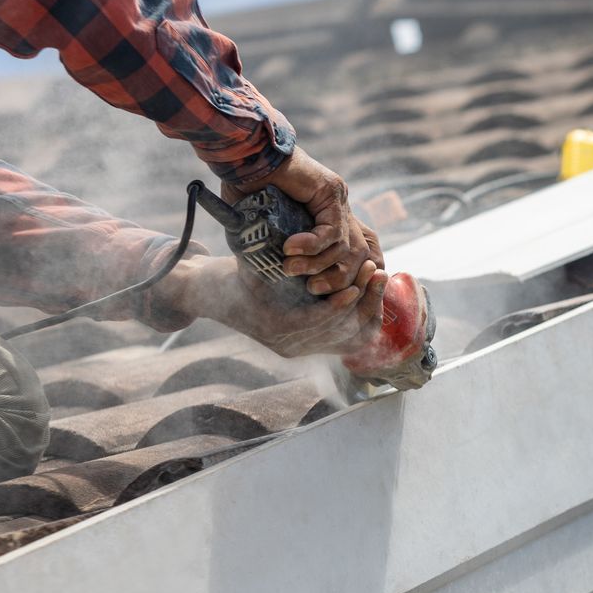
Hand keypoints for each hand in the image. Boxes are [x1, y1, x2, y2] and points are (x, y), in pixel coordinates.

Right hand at [155, 250, 386, 358]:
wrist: (213, 294)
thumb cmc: (232, 271)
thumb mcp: (251, 261)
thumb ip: (273, 256)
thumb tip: (303, 243)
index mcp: (275, 326)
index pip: (319, 321)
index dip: (343, 300)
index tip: (360, 278)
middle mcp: (289, 344)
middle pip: (340, 332)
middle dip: (364, 302)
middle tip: (379, 272)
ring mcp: (300, 348)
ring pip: (348, 338)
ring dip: (368, 309)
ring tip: (379, 280)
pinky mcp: (308, 346)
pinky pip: (346, 339)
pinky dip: (362, 317)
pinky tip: (373, 294)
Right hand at [223, 147, 381, 297]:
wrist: (241, 156)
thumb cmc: (245, 190)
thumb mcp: (264, 229)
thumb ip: (276, 250)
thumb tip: (279, 279)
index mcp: (328, 218)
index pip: (358, 253)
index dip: (349, 277)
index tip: (323, 291)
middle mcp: (338, 209)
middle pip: (357, 256)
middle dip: (337, 279)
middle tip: (311, 289)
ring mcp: (338, 199)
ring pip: (346, 247)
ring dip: (318, 264)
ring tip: (289, 267)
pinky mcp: (331, 191)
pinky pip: (332, 230)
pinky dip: (313, 246)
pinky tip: (290, 248)